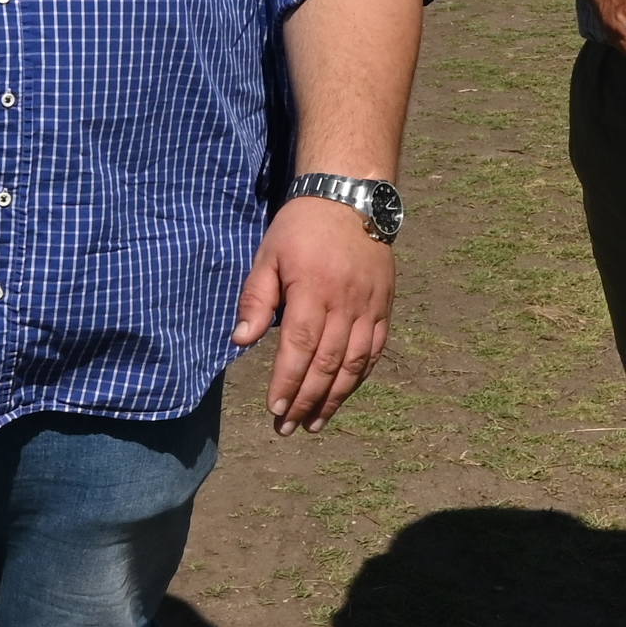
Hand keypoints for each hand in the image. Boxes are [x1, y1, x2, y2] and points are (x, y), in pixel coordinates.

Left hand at [233, 198, 395, 431]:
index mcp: (313, 291)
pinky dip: (359, 377)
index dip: (287, 383)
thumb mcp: (268, 256)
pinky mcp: (384, 306)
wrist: (350, 198)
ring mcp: (369, 307)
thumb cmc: (300, 228)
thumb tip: (241, 342)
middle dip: (306, 401)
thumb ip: (256, 300)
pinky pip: (375, 350)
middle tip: (288, 428)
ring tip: (315, 423)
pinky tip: (344, 394)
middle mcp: (345, 304)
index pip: (299, 349)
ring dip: (334, 399)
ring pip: (354, 364)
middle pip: (327, 364)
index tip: (274, 410)